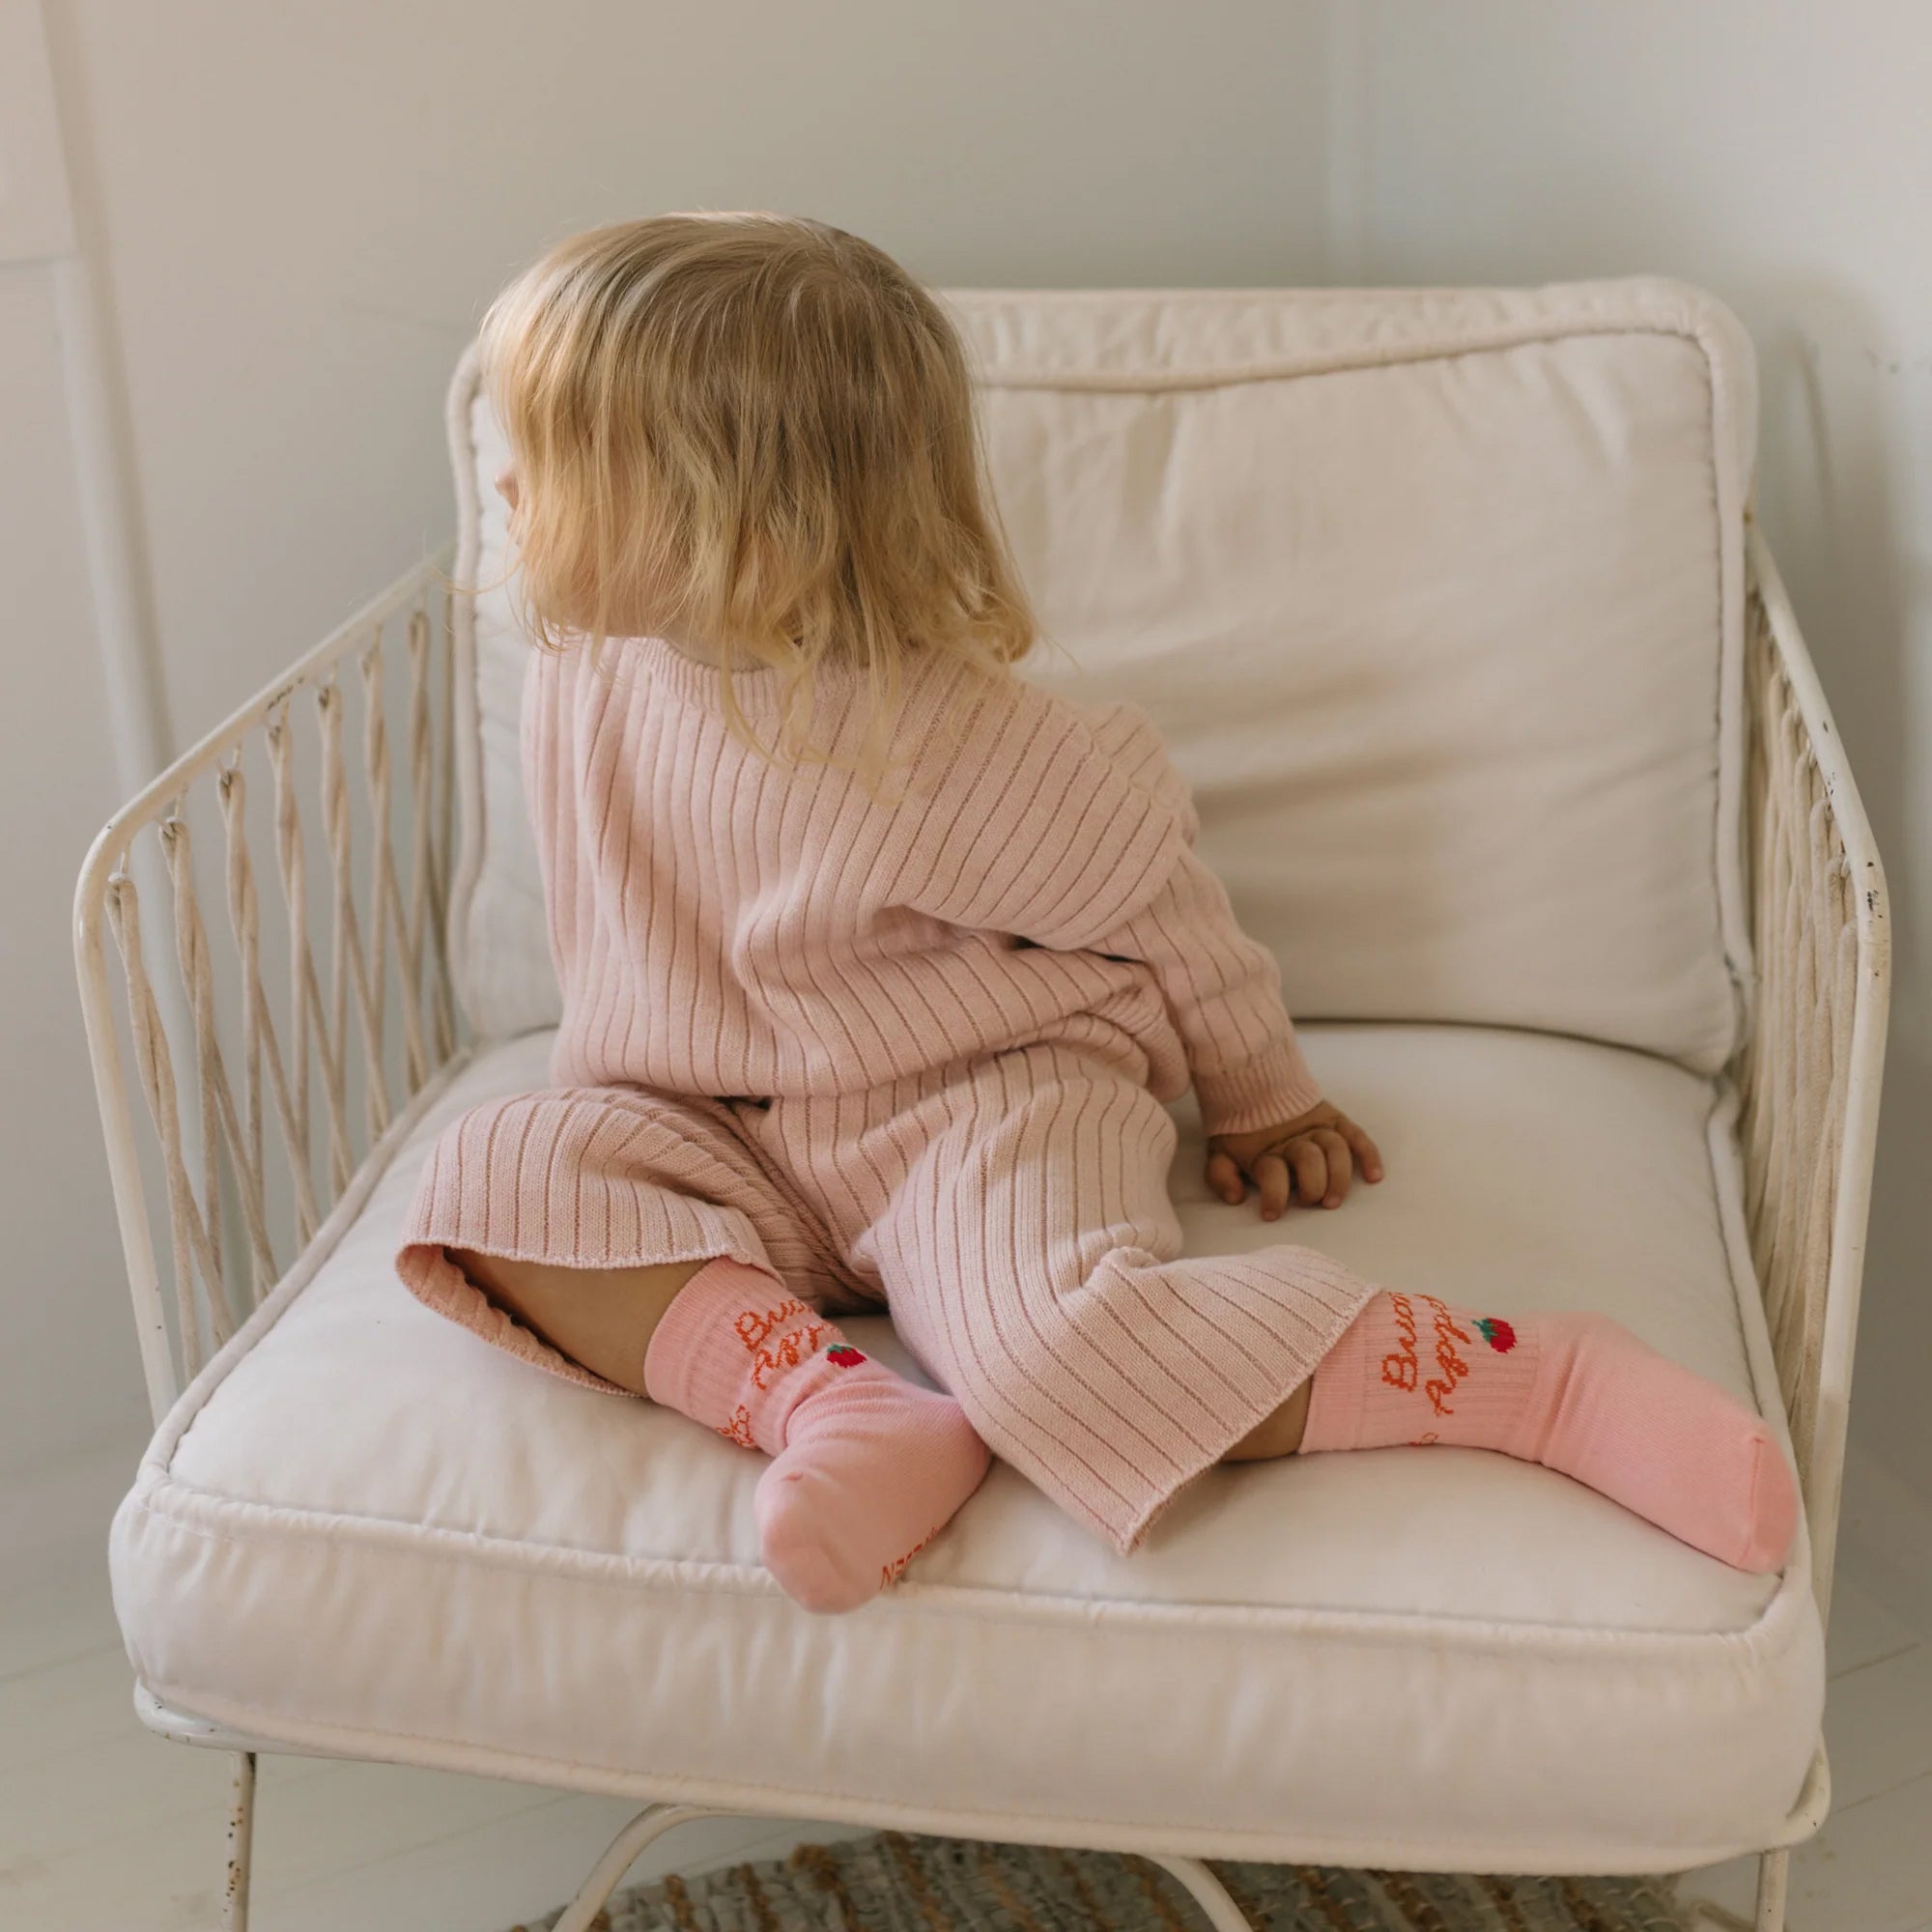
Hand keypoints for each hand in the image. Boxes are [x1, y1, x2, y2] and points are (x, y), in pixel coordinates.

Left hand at [1206, 1101, 1384, 1221]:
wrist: (1252, 1083)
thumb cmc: (1240, 1129)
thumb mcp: (1220, 1152)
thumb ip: (1221, 1176)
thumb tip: (1236, 1198)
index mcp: (1264, 1149)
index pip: (1272, 1174)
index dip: (1273, 1197)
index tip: (1271, 1214)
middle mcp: (1294, 1138)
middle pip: (1310, 1161)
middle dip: (1312, 1186)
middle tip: (1311, 1202)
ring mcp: (1317, 1128)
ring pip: (1336, 1150)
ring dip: (1340, 1177)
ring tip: (1334, 1200)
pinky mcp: (1334, 1119)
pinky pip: (1356, 1136)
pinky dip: (1369, 1155)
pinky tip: (1374, 1176)